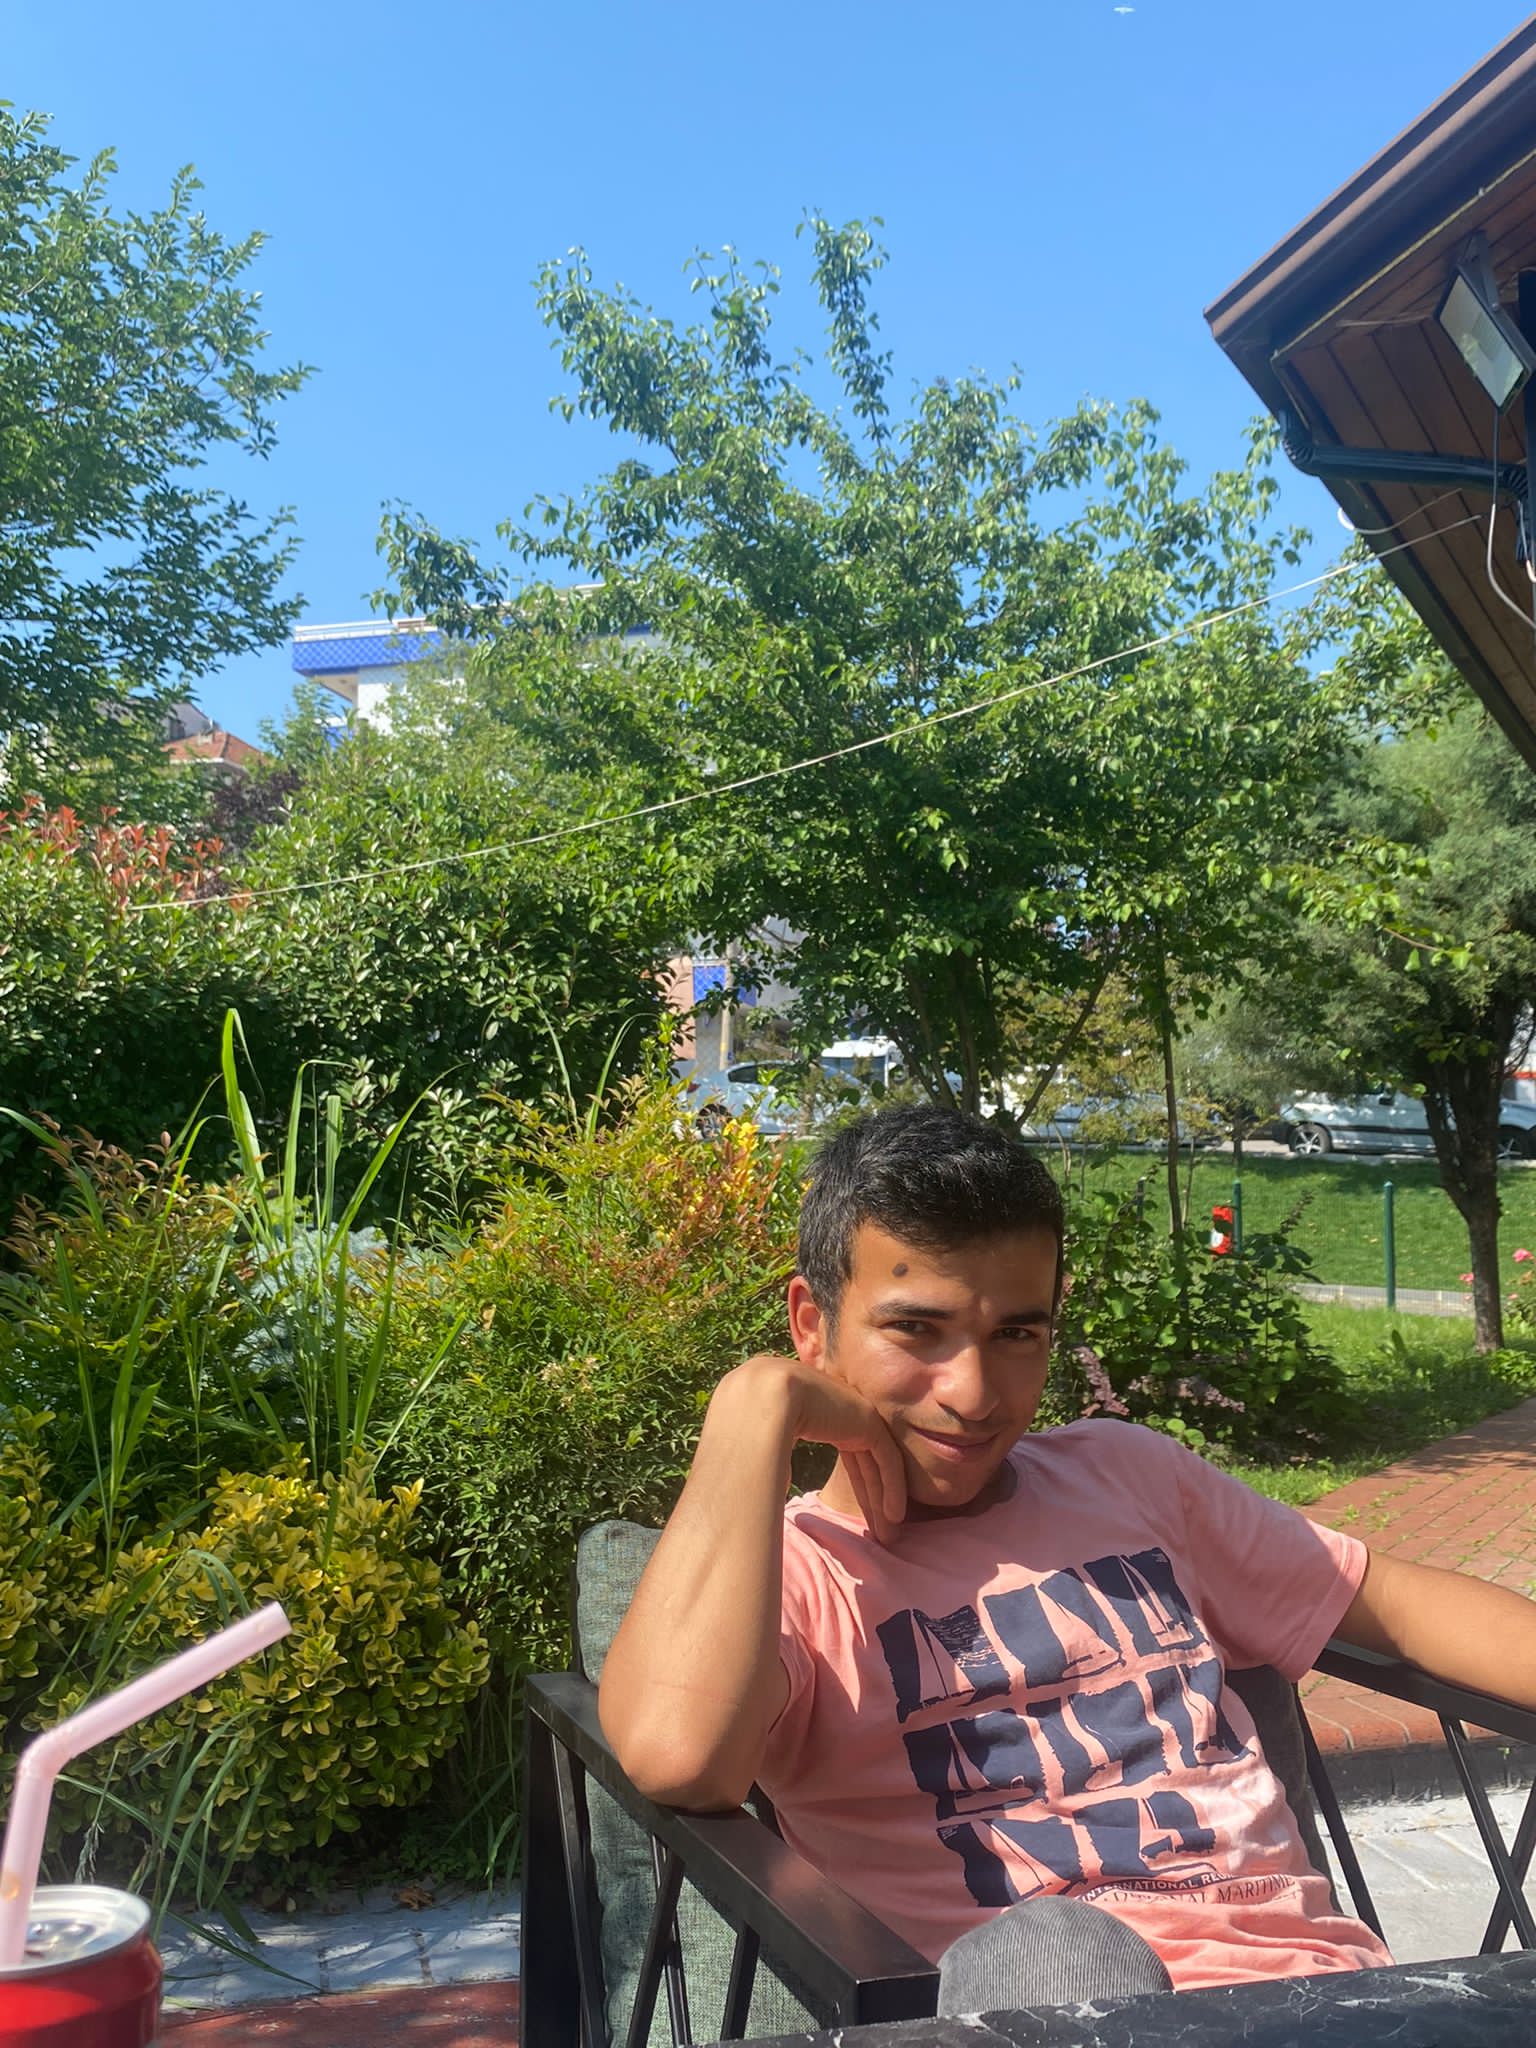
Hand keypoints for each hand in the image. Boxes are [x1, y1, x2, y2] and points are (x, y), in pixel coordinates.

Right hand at [730, 1354, 907, 1543]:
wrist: (759, 1399)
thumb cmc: (746, 1430)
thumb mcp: (763, 1450)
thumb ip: (773, 1464)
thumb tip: (767, 1494)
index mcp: (818, 1414)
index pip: (847, 1455)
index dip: (855, 1489)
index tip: (858, 1522)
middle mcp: (840, 1411)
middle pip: (862, 1462)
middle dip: (872, 1500)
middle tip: (881, 1534)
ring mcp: (855, 1412)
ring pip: (876, 1463)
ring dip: (883, 1501)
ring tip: (890, 1535)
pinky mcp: (867, 1421)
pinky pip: (887, 1460)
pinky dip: (892, 1489)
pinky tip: (894, 1516)